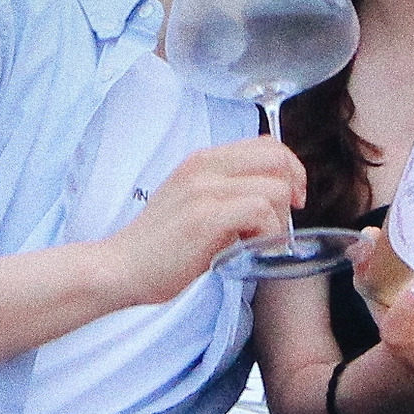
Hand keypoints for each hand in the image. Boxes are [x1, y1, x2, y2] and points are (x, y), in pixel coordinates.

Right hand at [106, 136, 306, 304]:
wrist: (120, 268)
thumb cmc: (160, 248)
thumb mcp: (193, 205)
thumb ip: (226, 194)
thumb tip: (271, 200)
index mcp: (202, 160)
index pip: (266, 145)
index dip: (290, 170)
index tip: (290, 201)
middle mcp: (204, 166)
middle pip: (277, 158)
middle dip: (293, 190)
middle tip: (283, 224)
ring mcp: (204, 189)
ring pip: (274, 188)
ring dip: (279, 221)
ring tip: (258, 243)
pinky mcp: (206, 216)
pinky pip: (260, 211)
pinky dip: (268, 233)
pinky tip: (250, 249)